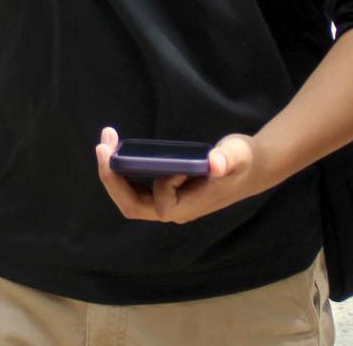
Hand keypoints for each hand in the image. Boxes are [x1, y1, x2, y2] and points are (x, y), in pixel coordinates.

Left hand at [94, 126, 264, 224]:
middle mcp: (174, 210)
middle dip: (112, 178)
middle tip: (102, 144)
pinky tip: (116, 150)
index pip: (161, 202)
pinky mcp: (164, 191)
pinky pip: (134, 187)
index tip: (172, 163)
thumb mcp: (238, 154)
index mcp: (189, 207)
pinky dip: (122, 170)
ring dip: (113, 172)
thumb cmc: (243, 161)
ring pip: (129, 197)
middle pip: (132, 205)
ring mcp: (167, 202)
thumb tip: (215, 163)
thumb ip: (227, 158)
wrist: (251, 168)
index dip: (162, 183)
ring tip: (106, 141)